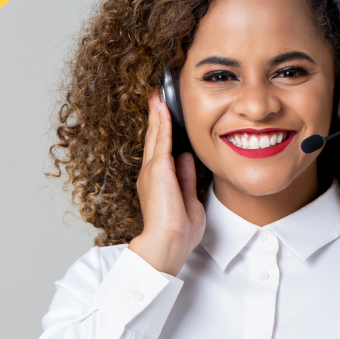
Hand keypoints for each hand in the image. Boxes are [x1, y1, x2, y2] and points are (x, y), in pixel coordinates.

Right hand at [128, 91, 205, 276]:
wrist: (168, 242)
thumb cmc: (179, 231)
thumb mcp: (188, 199)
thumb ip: (186, 178)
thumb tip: (187, 159)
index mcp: (159, 182)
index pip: (161, 151)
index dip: (162, 132)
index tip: (164, 117)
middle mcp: (152, 174)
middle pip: (154, 138)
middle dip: (156, 117)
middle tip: (156, 98)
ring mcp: (153, 170)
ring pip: (155, 135)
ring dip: (157, 114)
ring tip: (157, 96)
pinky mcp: (158, 169)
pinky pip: (160, 139)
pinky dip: (161, 122)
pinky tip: (163, 107)